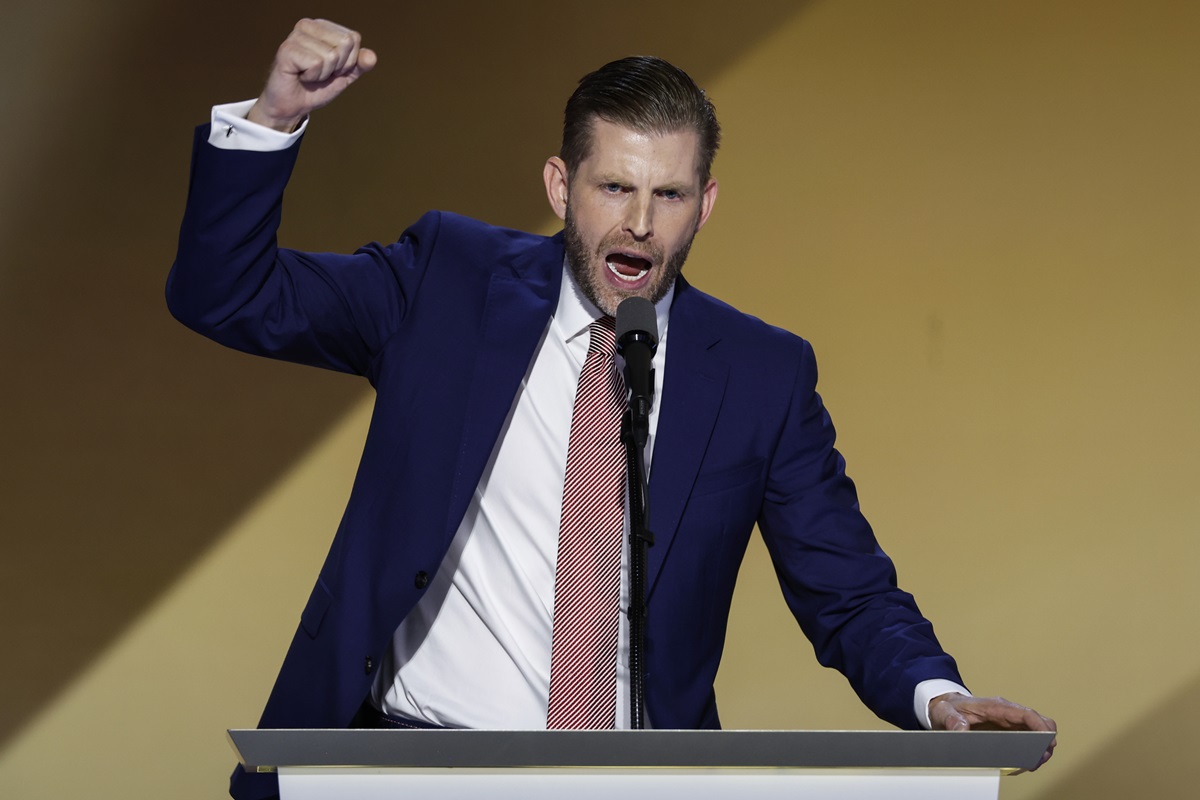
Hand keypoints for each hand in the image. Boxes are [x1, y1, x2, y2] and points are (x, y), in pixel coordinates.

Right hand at [247, 18, 376, 131]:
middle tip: (319, 73)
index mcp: (323, 27)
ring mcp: (296, 36)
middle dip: (336, 67)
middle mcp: (308, 25)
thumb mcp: (344, 76)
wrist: (293, 105)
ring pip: (330, 56)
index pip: (353, 38)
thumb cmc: (316, 87)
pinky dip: (312, 76)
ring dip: (322, 74)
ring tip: (308, 74)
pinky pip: (316, 64)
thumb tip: (371, 56)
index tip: (331, 69)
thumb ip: (359, 65)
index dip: (347, 61)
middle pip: (344, 44)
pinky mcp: (287, 49)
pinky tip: (300, 75)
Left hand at [929, 692, 1056, 770]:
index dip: (1040, 727)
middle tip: (1039, 758)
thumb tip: (962, 729)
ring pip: (1034, 732)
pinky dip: (1029, 751)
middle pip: (1037, 723)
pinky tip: (1022, 762)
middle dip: (1044, 741)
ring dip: (1038, 748)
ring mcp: (1008, 722)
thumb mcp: (944, 712)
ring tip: (1030, 763)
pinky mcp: (1007, 731)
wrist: (944, 708)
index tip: (1048, 742)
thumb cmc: (947, 708)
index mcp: (995, 707)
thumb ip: (952, 720)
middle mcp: (1006, 713)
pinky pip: (1026, 739)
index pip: (1026, 714)